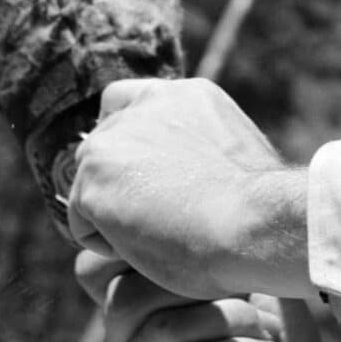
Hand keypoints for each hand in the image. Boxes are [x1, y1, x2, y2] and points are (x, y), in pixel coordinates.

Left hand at [67, 78, 312, 300]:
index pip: (125, 100)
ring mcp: (115, 140)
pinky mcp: (93, 180)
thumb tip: (189, 171)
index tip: (138, 171)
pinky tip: (148, 245)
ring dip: (115, 215)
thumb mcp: (236, 157)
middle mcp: (146, 106)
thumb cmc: (257, 209)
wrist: (254, 223)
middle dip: (117, 184)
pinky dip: (108, 244)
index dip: (123, 137)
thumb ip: (200, 147)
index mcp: (186, 96)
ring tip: (161, 232)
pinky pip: (83, 225)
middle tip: (158, 218)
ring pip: (90, 187)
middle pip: (100, 146)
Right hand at [76, 252, 340, 341]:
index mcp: (138, 301)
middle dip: (205, 287)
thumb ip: (228, 255)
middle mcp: (120, 340)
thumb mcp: (262, 286)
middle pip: (130, 292)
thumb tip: (219, 222)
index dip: (156, 253)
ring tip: (271, 336)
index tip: (220, 258)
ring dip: (232, 323)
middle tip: (258, 303)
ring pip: (164, 330)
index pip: (104, 264)